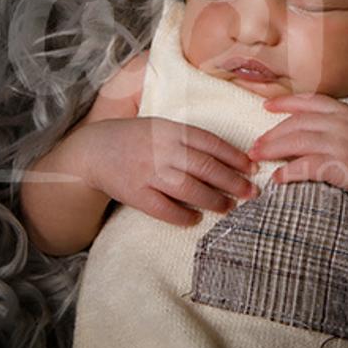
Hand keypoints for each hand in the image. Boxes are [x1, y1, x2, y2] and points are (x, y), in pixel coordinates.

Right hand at [74, 117, 260, 225]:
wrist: (94, 150)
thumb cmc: (138, 140)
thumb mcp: (164, 128)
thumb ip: (190, 141)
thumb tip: (230, 159)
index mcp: (172, 130)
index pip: (211, 143)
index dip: (235, 157)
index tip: (253, 168)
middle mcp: (163, 150)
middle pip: (205, 167)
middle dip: (232, 182)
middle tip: (251, 193)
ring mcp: (149, 172)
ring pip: (189, 189)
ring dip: (213, 200)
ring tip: (229, 207)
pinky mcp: (136, 194)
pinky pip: (164, 209)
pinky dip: (183, 216)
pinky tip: (195, 219)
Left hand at [249, 93, 347, 202]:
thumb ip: (344, 124)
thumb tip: (320, 129)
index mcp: (347, 111)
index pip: (310, 101)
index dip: (286, 102)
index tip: (267, 106)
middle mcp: (340, 123)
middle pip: (296, 122)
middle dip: (272, 133)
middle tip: (255, 144)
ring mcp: (338, 143)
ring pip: (295, 141)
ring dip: (272, 149)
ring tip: (258, 157)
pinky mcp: (338, 165)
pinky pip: (304, 166)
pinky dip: (287, 172)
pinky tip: (277, 178)